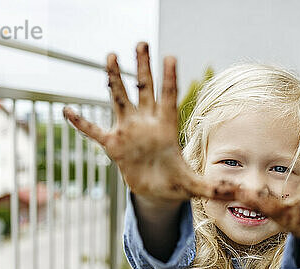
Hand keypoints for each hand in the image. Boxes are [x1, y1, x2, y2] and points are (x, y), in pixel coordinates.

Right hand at [62, 42, 237, 203]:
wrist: (156, 192)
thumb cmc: (175, 184)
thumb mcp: (193, 186)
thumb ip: (210, 188)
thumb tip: (232, 194)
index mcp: (167, 128)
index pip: (170, 99)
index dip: (170, 79)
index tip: (170, 57)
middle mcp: (147, 123)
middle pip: (144, 89)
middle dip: (143, 67)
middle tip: (141, 43)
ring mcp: (129, 131)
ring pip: (120, 99)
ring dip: (114, 79)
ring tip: (110, 56)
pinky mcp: (114, 145)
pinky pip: (94, 131)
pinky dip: (81, 123)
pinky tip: (67, 110)